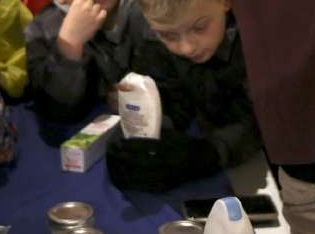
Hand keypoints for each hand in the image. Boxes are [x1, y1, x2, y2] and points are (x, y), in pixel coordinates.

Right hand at [58, 0, 107, 51]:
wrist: (71, 38)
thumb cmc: (68, 25)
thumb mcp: (70, 11)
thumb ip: (75, 2)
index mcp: (77, 3)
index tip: (84, 0)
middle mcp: (86, 7)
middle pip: (91, 0)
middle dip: (89, 4)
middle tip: (86, 10)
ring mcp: (93, 13)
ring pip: (97, 6)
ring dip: (95, 9)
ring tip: (91, 15)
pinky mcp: (98, 20)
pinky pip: (103, 12)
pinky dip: (101, 14)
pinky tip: (97, 17)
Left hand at [106, 129, 220, 191]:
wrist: (201, 162)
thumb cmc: (186, 144)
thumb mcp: (174, 134)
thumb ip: (158, 132)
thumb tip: (139, 125)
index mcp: (169, 149)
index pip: (145, 147)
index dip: (130, 145)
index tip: (119, 141)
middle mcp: (166, 165)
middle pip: (139, 162)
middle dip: (123, 157)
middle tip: (112, 151)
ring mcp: (164, 178)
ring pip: (139, 176)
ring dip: (123, 170)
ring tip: (113, 164)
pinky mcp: (163, 187)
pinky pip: (143, 187)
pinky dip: (130, 183)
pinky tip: (121, 178)